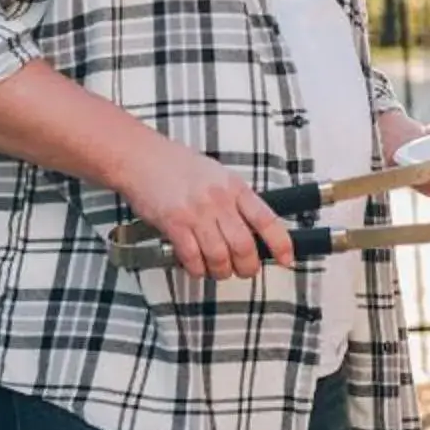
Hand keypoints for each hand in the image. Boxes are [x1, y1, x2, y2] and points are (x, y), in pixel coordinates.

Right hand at [117, 133, 294, 281]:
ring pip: (220, 256)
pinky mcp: (174, 223)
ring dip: (222, 271)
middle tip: (245, 271)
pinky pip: (192, 257)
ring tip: (219, 271)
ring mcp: (197, 212)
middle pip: (244, 245)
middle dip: (248, 267)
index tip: (288, 260)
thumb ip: (235, 200)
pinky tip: (197, 267)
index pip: (267, 219)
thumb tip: (253, 230)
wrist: (141, 157)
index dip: (281, 243)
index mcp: (235, 188)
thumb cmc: (178, 166)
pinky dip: (197, 269)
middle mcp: (219, 201)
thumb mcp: (218, 175)